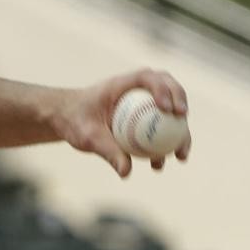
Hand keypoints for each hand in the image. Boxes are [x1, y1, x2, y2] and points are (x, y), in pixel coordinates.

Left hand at [51, 69, 190, 177]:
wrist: (67, 121)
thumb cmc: (73, 121)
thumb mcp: (86, 136)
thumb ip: (107, 150)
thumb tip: (126, 172)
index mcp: (120, 85)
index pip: (147, 77)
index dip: (162, 88)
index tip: (166, 108)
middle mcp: (135, 89)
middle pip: (167, 86)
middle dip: (180, 100)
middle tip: (182, 120)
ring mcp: (141, 101)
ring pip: (169, 110)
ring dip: (180, 131)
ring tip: (180, 155)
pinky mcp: (143, 116)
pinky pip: (160, 128)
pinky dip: (165, 144)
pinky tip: (160, 163)